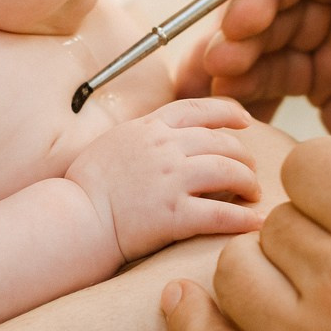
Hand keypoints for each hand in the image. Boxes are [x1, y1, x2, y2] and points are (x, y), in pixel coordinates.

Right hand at [67, 97, 265, 262]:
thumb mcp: (114, 142)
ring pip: (230, 171)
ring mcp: (172, 179)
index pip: (198, 109)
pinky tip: (255, 222)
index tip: (245, 121)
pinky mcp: (175, 215)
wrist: (75, 218)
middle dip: (244, 156)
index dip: (228, 112)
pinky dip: (244, 218)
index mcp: (150, 128)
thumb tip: (163, 134)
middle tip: (250, 171)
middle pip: (222, 142)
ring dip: (248, 183)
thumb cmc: (87, 186)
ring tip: (253, 194)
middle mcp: (165, 147)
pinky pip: (223, 214)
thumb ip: (144, 135)